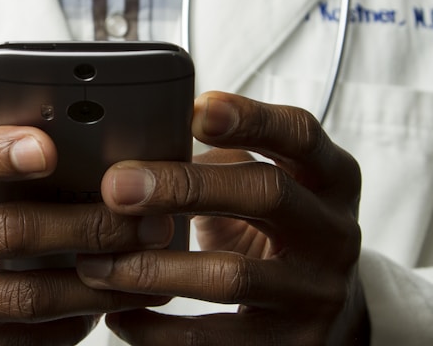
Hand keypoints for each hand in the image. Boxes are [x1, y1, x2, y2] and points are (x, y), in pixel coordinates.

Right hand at [0, 116, 169, 344]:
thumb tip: (52, 129)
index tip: (49, 149)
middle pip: (5, 233)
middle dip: (89, 225)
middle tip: (146, 220)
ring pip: (22, 298)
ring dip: (95, 284)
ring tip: (143, 266)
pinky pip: (14, 343)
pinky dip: (66, 326)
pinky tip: (99, 306)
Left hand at [76, 92, 368, 344]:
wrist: (332, 316)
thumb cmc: (280, 232)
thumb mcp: (271, 185)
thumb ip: (223, 160)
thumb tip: (136, 144)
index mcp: (331, 178)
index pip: (300, 134)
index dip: (251, 118)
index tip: (195, 110)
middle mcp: (335, 232)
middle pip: (267, 193)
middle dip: (184, 186)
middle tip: (117, 187)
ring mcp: (317, 293)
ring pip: (232, 275)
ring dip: (153, 267)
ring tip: (97, 261)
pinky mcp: (291, 345)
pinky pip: (214, 339)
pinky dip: (157, 329)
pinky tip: (119, 314)